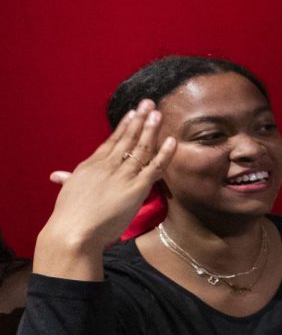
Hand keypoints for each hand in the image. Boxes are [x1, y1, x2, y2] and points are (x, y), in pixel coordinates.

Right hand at [35, 100, 175, 280]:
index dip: (124, 126)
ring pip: (140, 148)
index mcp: (91, 165)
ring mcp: (122, 176)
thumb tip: (57, 175)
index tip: (133, 113)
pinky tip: (172, 140)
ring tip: (158, 113)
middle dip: (139, 120)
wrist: (73, 231)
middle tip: (149, 103)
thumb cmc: (69, 217)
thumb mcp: (68, 192)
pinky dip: (164, 153)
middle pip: (127, 139)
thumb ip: (68, 180)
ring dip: (151, 129)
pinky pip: (154, 167)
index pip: (111, 141)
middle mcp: (107, 166)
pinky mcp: (136, 188)